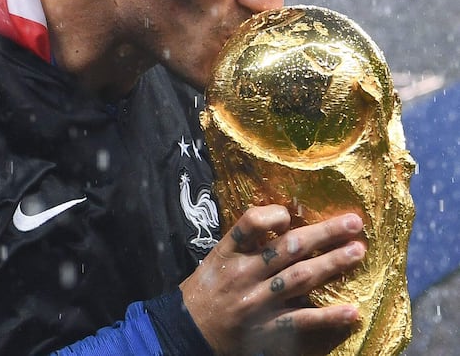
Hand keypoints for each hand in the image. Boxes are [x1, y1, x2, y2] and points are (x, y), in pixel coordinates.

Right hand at [179, 205, 365, 355]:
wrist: (188, 331)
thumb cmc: (205, 291)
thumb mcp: (215, 259)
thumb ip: (244, 243)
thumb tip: (282, 223)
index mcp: (229, 253)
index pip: (250, 223)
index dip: (274, 215)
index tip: (291, 214)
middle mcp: (244, 274)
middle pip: (288, 248)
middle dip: (324, 234)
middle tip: (353, 223)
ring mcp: (258, 302)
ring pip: (300, 278)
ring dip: (332, 264)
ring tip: (357, 252)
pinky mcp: (267, 328)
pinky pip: (302, 321)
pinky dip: (328, 317)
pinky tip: (351, 310)